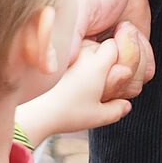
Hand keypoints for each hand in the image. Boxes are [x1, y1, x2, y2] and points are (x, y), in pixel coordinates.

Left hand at [16, 38, 132, 143]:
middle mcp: (84, 53)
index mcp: (98, 64)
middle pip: (100, 46)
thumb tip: (126, 105)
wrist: (35, 114)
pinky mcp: (54, 59)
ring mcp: (68, 53)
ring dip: (86, 58)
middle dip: (102, 58)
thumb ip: (117, 109)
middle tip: (98, 80)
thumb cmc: (68, 114)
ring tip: (80, 80)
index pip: (115, 47)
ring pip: (84, 46)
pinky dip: (72, 61)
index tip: (113, 71)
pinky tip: (66, 79)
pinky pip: (69, 52)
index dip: (117, 57)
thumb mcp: (98, 116)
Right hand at [69, 0, 154, 100]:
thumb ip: (67, 35)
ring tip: (124, 28)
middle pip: (110, 91)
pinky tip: (132, 33)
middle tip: (120, 29)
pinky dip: (145, 55)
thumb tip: (51, 67)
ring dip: (136, 56)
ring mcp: (108, 69)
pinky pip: (144, 76)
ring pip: (130, 87)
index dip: (99, 74)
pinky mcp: (129, 65)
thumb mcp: (79, 6)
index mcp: (65, 61)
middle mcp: (85, 71)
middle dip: (123, 60)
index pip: (80, 90)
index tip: (108, 44)